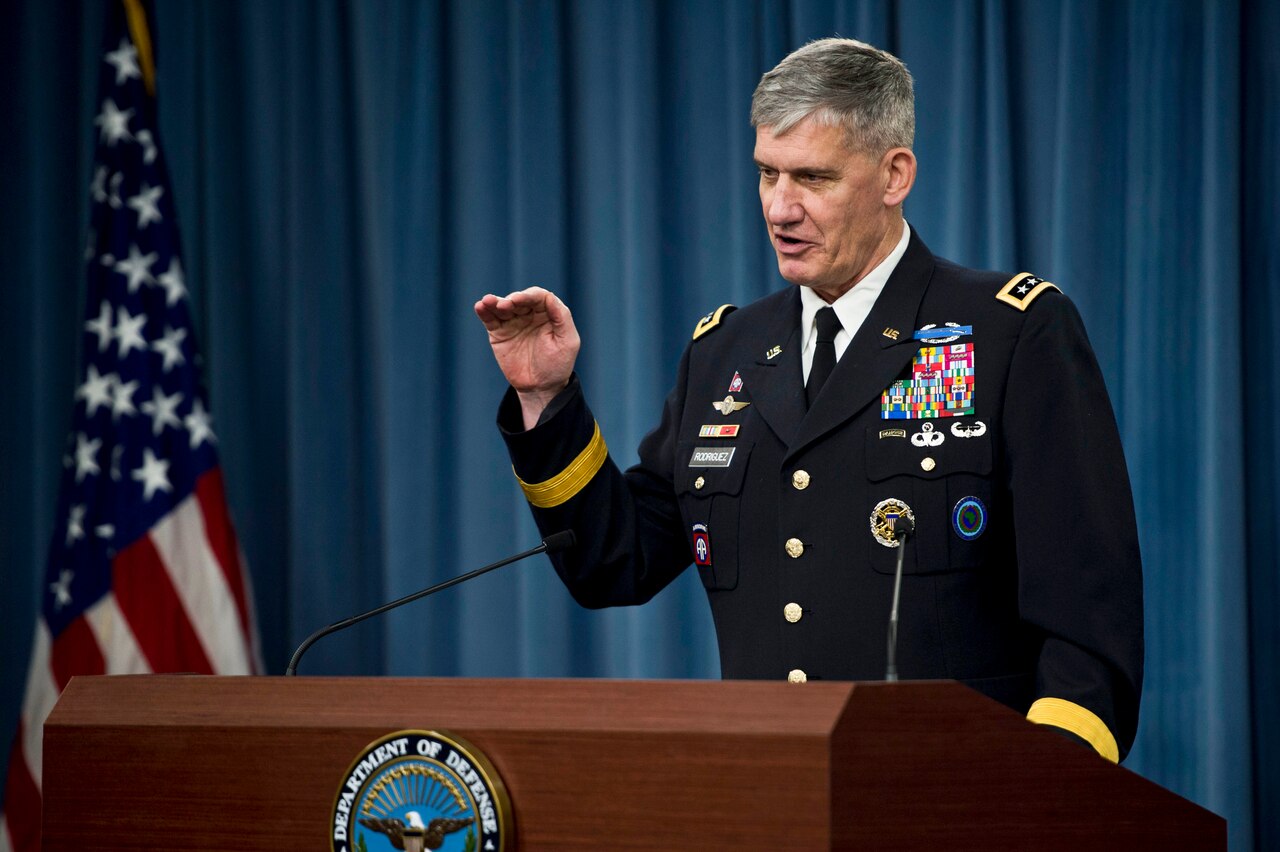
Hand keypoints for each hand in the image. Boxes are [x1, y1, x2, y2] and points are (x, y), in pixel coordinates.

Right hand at [475, 287, 579, 428]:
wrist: (540, 387)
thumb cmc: (557, 364)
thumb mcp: (568, 342)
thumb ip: (562, 317)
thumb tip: (550, 296)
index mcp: (547, 313)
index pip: (538, 297)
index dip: (528, 296)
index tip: (519, 300)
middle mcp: (529, 314)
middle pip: (518, 299)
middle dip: (511, 300)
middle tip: (505, 305)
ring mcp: (513, 323)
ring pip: (502, 306)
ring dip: (494, 302)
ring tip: (487, 301)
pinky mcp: (499, 333)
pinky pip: (491, 319)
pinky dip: (484, 311)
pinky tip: (480, 306)